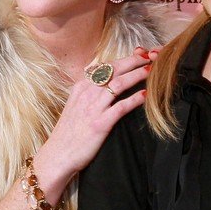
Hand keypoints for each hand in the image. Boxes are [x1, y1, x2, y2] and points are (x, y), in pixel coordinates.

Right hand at [36, 48, 152, 192]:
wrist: (58, 156)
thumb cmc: (70, 132)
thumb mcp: (76, 104)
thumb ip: (90, 91)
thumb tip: (106, 80)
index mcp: (81, 86)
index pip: (106, 65)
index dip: (126, 57)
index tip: (141, 53)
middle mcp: (87, 93)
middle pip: (114, 69)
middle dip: (135, 60)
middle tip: (152, 56)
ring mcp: (93, 108)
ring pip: (119, 84)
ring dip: (137, 75)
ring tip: (152, 71)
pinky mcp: (99, 124)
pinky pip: (120, 107)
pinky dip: (135, 99)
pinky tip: (145, 95)